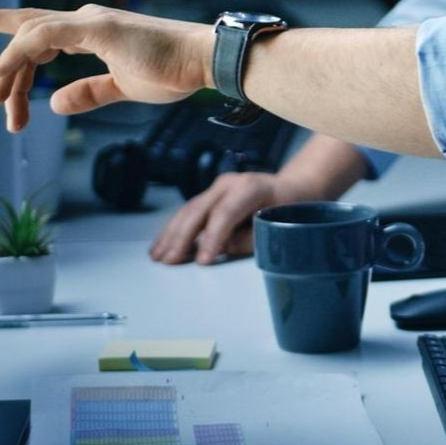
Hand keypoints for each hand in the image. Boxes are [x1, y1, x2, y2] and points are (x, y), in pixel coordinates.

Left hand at [0, 4, 211, 131]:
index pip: (42, 33)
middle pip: (28, 29)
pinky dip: (18, 53)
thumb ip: (89, 92)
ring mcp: (92, 21)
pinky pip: (43, 35)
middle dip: (1, 55)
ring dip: (9, 69)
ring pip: (29, 34)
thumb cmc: (174, 71)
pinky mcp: (98, 27)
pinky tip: (1, 73)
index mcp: (94, 32)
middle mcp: (88, 20)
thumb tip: (56, 103)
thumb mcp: (123, 88)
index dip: (11, 41)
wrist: (204, 61)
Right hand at [150, 171, 288, 264]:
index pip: (226, 212)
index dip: (213, 237)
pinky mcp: (210, 195)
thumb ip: (250, 238)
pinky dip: (174, 229)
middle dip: (182, 237)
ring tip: (158, 256)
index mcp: (251, 188)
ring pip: (189, 209)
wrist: (287, 188)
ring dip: (171, 234)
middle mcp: (230, 183)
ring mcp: (218, 187)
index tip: (202, 261)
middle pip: (200, 209)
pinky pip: (189, 211)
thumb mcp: (277, 225)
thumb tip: (223, 249)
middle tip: (169, 261)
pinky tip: (162, 245)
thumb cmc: (285, 209)